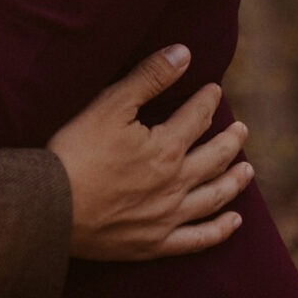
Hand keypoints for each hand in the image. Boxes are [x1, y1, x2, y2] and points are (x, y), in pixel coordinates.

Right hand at [48, 44, 251, 259]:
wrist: (51, 205)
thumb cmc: (76, 150)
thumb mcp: (110, 104)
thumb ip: (149, 77)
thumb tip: (184, 53)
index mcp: (166, 148)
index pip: (197, 118)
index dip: (207, 101)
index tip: (214, 90)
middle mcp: (175, 183)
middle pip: (213, 158)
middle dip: (229, 141)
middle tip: (241, 130)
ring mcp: (167, 216)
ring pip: (213, 197)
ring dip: (233, 182)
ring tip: (247, 170)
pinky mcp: (154, 243)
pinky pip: (198, 239)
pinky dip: (219, 230)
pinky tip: (233, 222)